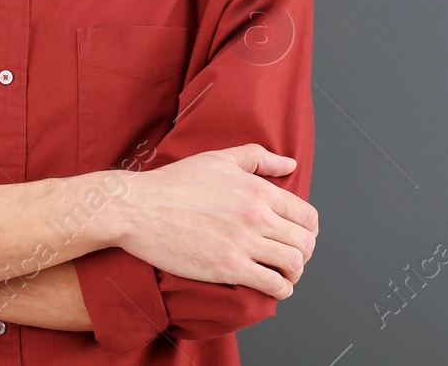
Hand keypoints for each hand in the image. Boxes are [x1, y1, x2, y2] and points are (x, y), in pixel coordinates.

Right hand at [112, 143, 316, 298]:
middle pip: (305, 242)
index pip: (306, 215)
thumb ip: (258, 158)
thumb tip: (290, 166)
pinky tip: (273, 288)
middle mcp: (256, 215)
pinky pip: (272, 285)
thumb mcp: (219, 159)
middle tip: (291, 259)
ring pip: (294, 264)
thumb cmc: (174, 182)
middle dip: (303, 253)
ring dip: (294, 274)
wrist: (139, 208)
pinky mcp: (228, 268)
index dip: (308, 231)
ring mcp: (243, 243)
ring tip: (283, 275)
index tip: (298, 238)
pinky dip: (280, 290)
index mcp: (257, 189)